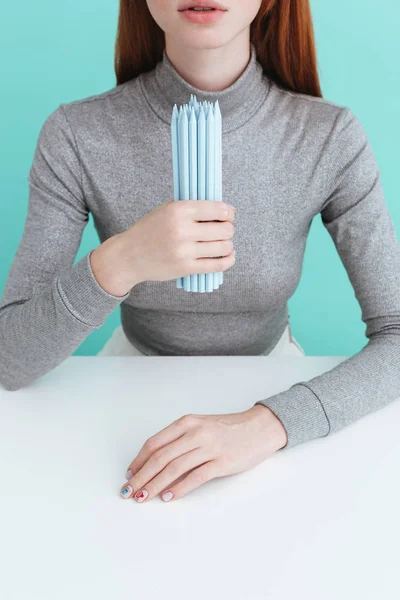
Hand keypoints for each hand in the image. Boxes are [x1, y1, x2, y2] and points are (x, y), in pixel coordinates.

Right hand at [114, 198, 236, 292]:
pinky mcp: (186, 268)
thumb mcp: (164, 210)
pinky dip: (228, 260)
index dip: (228, 213)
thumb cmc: (148, 230)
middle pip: (224, 229)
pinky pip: (217, 265)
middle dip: (229, 229)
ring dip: (228, 245)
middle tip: (225, 230)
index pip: (217, 209)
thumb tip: (221, 208)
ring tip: (224, 244)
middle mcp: (182, 230)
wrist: (129, 256)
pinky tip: (229, 256)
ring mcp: (184, 251)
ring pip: (223, 247)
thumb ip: (189, 206)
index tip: (229, 215)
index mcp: (178, 210)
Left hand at [119, 405, 286, 503]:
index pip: (154, 443)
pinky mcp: (222, 463)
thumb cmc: (228, 428)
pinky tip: (168, 496)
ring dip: (155, 485)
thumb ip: (180, 439)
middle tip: (129, 491)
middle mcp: (195, 433)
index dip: (139, 460)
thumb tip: (154, 461)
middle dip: (141, 476)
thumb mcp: (200, 425)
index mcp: (187, 422)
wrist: (259, 428)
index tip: (130, 474)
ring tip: (143, 497)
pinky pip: (195, 477)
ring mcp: (209, 448)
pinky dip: (179, 488)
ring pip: (174, 468)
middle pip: (160, 457)